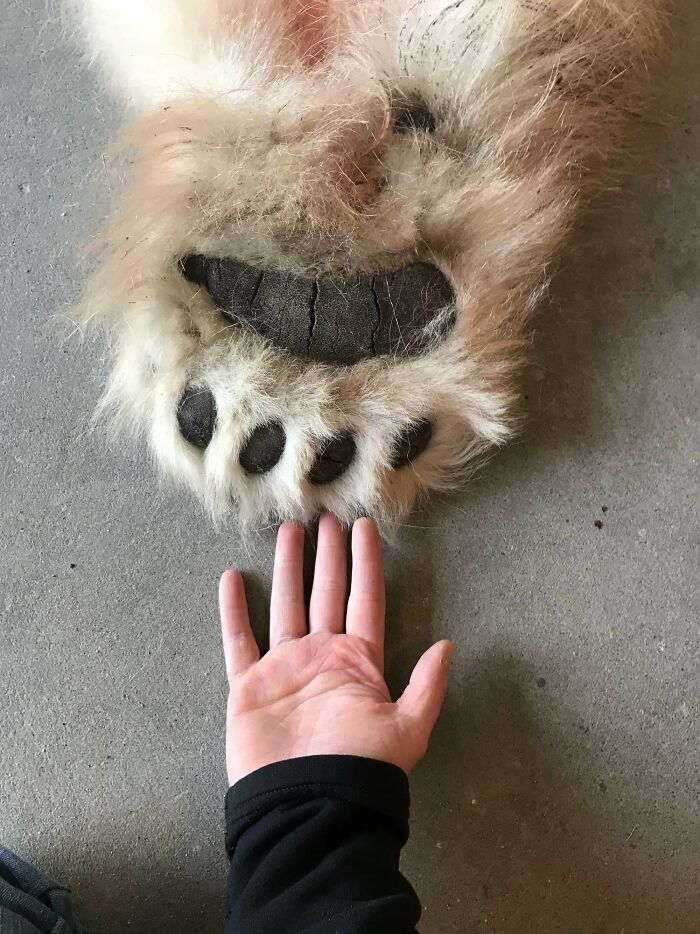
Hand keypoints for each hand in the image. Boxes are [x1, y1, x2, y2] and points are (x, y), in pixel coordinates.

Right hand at [219, 514, 451, 785]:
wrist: (307, 807)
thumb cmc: (358, 767)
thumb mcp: (407, 730)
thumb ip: (427, 687)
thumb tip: (447, 645)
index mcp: (359, 662)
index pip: (364, 599)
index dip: (366, 563)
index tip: (365, 528)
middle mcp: (322, 656)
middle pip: (326, 592)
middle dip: (328, 555)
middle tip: (327, 518)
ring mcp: (285, 668)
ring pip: (286, 604)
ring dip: (288, 569)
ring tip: (289, 532)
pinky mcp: (249, 685)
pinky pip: (239, 640)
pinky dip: (234, 611)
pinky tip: (231, 579)